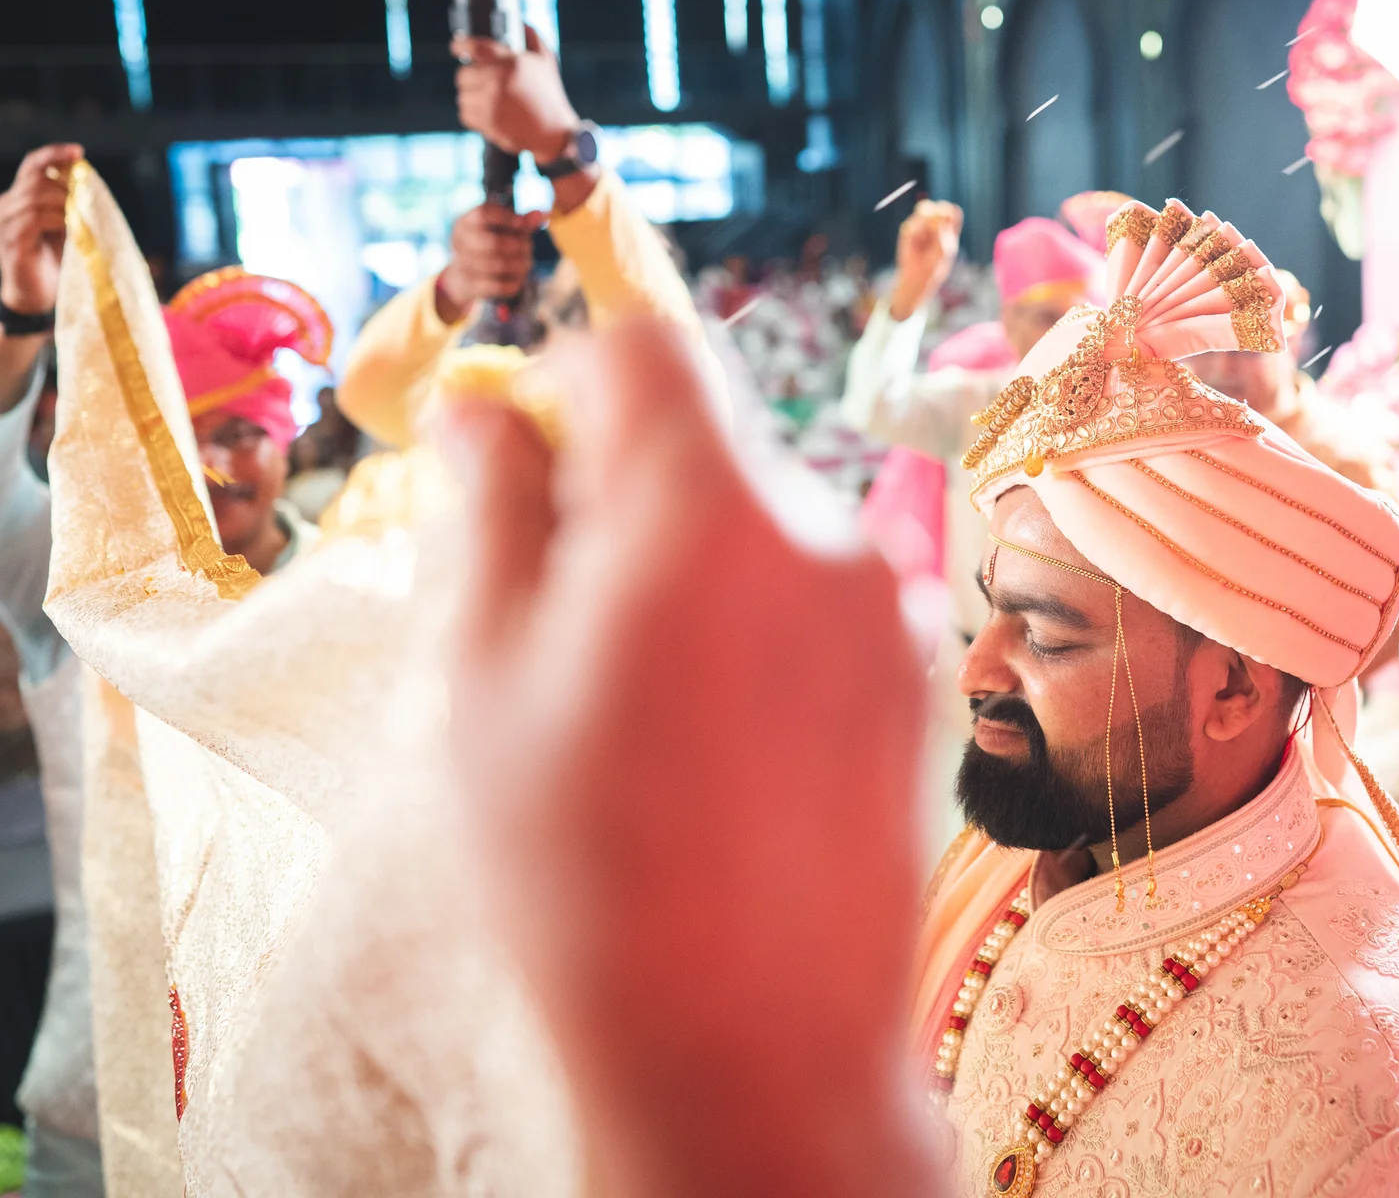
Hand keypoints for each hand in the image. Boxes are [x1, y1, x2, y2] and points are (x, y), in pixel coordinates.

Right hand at [0, 143, 81, 317]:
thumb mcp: (65, 227)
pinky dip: (58, 219)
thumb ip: (71, 205)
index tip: (79, 151)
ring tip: (82, 217)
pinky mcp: (10, 241)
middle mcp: (5, 206)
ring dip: (65, 203)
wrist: (36, 297)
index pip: (31, 165)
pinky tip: (72, 228)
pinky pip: (35, 219)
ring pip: (35, 197)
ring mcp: (4, 223)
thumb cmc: (54, 262)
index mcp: (17, 199)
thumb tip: (91, 184)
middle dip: (66, 186)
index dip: (53, 155)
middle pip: (35, 179)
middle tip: (88, 200)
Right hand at [435, 203, 545, 323]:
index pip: (482, 214)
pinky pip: (498, 286)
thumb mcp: (501, 231)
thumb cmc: (487, 246)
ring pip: (498, 265)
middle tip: (528, 248)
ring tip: (527, 263)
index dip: (506, 218)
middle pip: (493, 242)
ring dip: (519, 264)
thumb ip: (521, 222)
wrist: (463, 277)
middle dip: (517, 246)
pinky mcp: (469, 285)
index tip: (522, 223)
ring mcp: (461, 264)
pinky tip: (519, 278)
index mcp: (465, 222)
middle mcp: (459, 241)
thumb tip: (543, 213)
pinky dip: (513, 282)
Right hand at [437, 319, 935, 1195]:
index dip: (568, 382)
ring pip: (763, 532)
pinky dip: (762, 632)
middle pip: (708, 446)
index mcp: (709, 513)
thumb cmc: (594, 876)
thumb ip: (493, 515)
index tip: (525, 464)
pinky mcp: (920, 681)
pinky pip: (820, 605)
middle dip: (623, 495)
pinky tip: (722, 749)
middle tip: (559, 622)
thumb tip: (479, 409)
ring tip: (642, 712)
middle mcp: (826, 538)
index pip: (645, 350)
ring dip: (694, 572)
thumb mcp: (492, 684)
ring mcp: (889, 613)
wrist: (760, 1047)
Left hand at [453, 26, 580, 160]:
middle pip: (462, 75)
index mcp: (510, 62)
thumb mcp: (547, 61)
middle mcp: (498, 81)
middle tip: (482, 83)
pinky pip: (465, 114)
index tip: (456, 47)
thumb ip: (532, 37)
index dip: (460, 45)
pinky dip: (472, 115)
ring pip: (462, 96)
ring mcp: (491, 103)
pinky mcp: (488, 123)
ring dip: (471, 98)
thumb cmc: (550, 96)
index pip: (474, 47)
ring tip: (488, 101)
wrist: (555, 133)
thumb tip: (519, 21)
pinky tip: (487, 114)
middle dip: (471, 78)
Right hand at [887, 199, 962, 320]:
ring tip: (924, 241)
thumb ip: (942, 229)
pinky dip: (915, 233)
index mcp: (949, 227)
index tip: (946, 219)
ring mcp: (921, 224)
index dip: (948, 211)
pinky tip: (916, 244)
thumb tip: (935, 213)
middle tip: (934, 229)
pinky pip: (912, 224)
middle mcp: (935, 223)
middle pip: (938, 207)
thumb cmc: (935, 264)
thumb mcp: (944, 248)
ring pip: (923, 211)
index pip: (952, 210)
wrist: (917, 276)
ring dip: (924, 225)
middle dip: (936, 215)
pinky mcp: (908, 229)